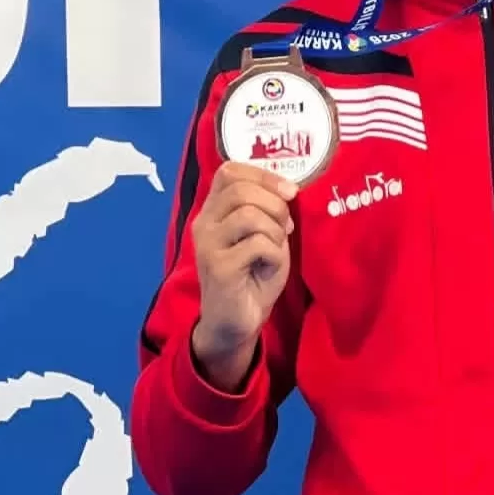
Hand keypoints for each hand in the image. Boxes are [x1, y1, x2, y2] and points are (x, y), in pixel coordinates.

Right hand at [189, 161, 298, 390]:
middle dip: (275, 205)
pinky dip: (274, 254)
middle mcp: (204, 223)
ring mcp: (208, 245)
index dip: (263, 175)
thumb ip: (268, 210)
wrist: (237, 323)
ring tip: (275, 250)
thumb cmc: (253, 277)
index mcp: (214, 211)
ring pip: (249, 214)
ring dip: (274, 231)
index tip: (289, 192)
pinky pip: (256, 244)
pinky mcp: (218, 267)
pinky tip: (269, 268)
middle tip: (284, 228)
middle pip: (241, 189)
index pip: (230, 171)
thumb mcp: (264, 236)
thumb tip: (287, 189)